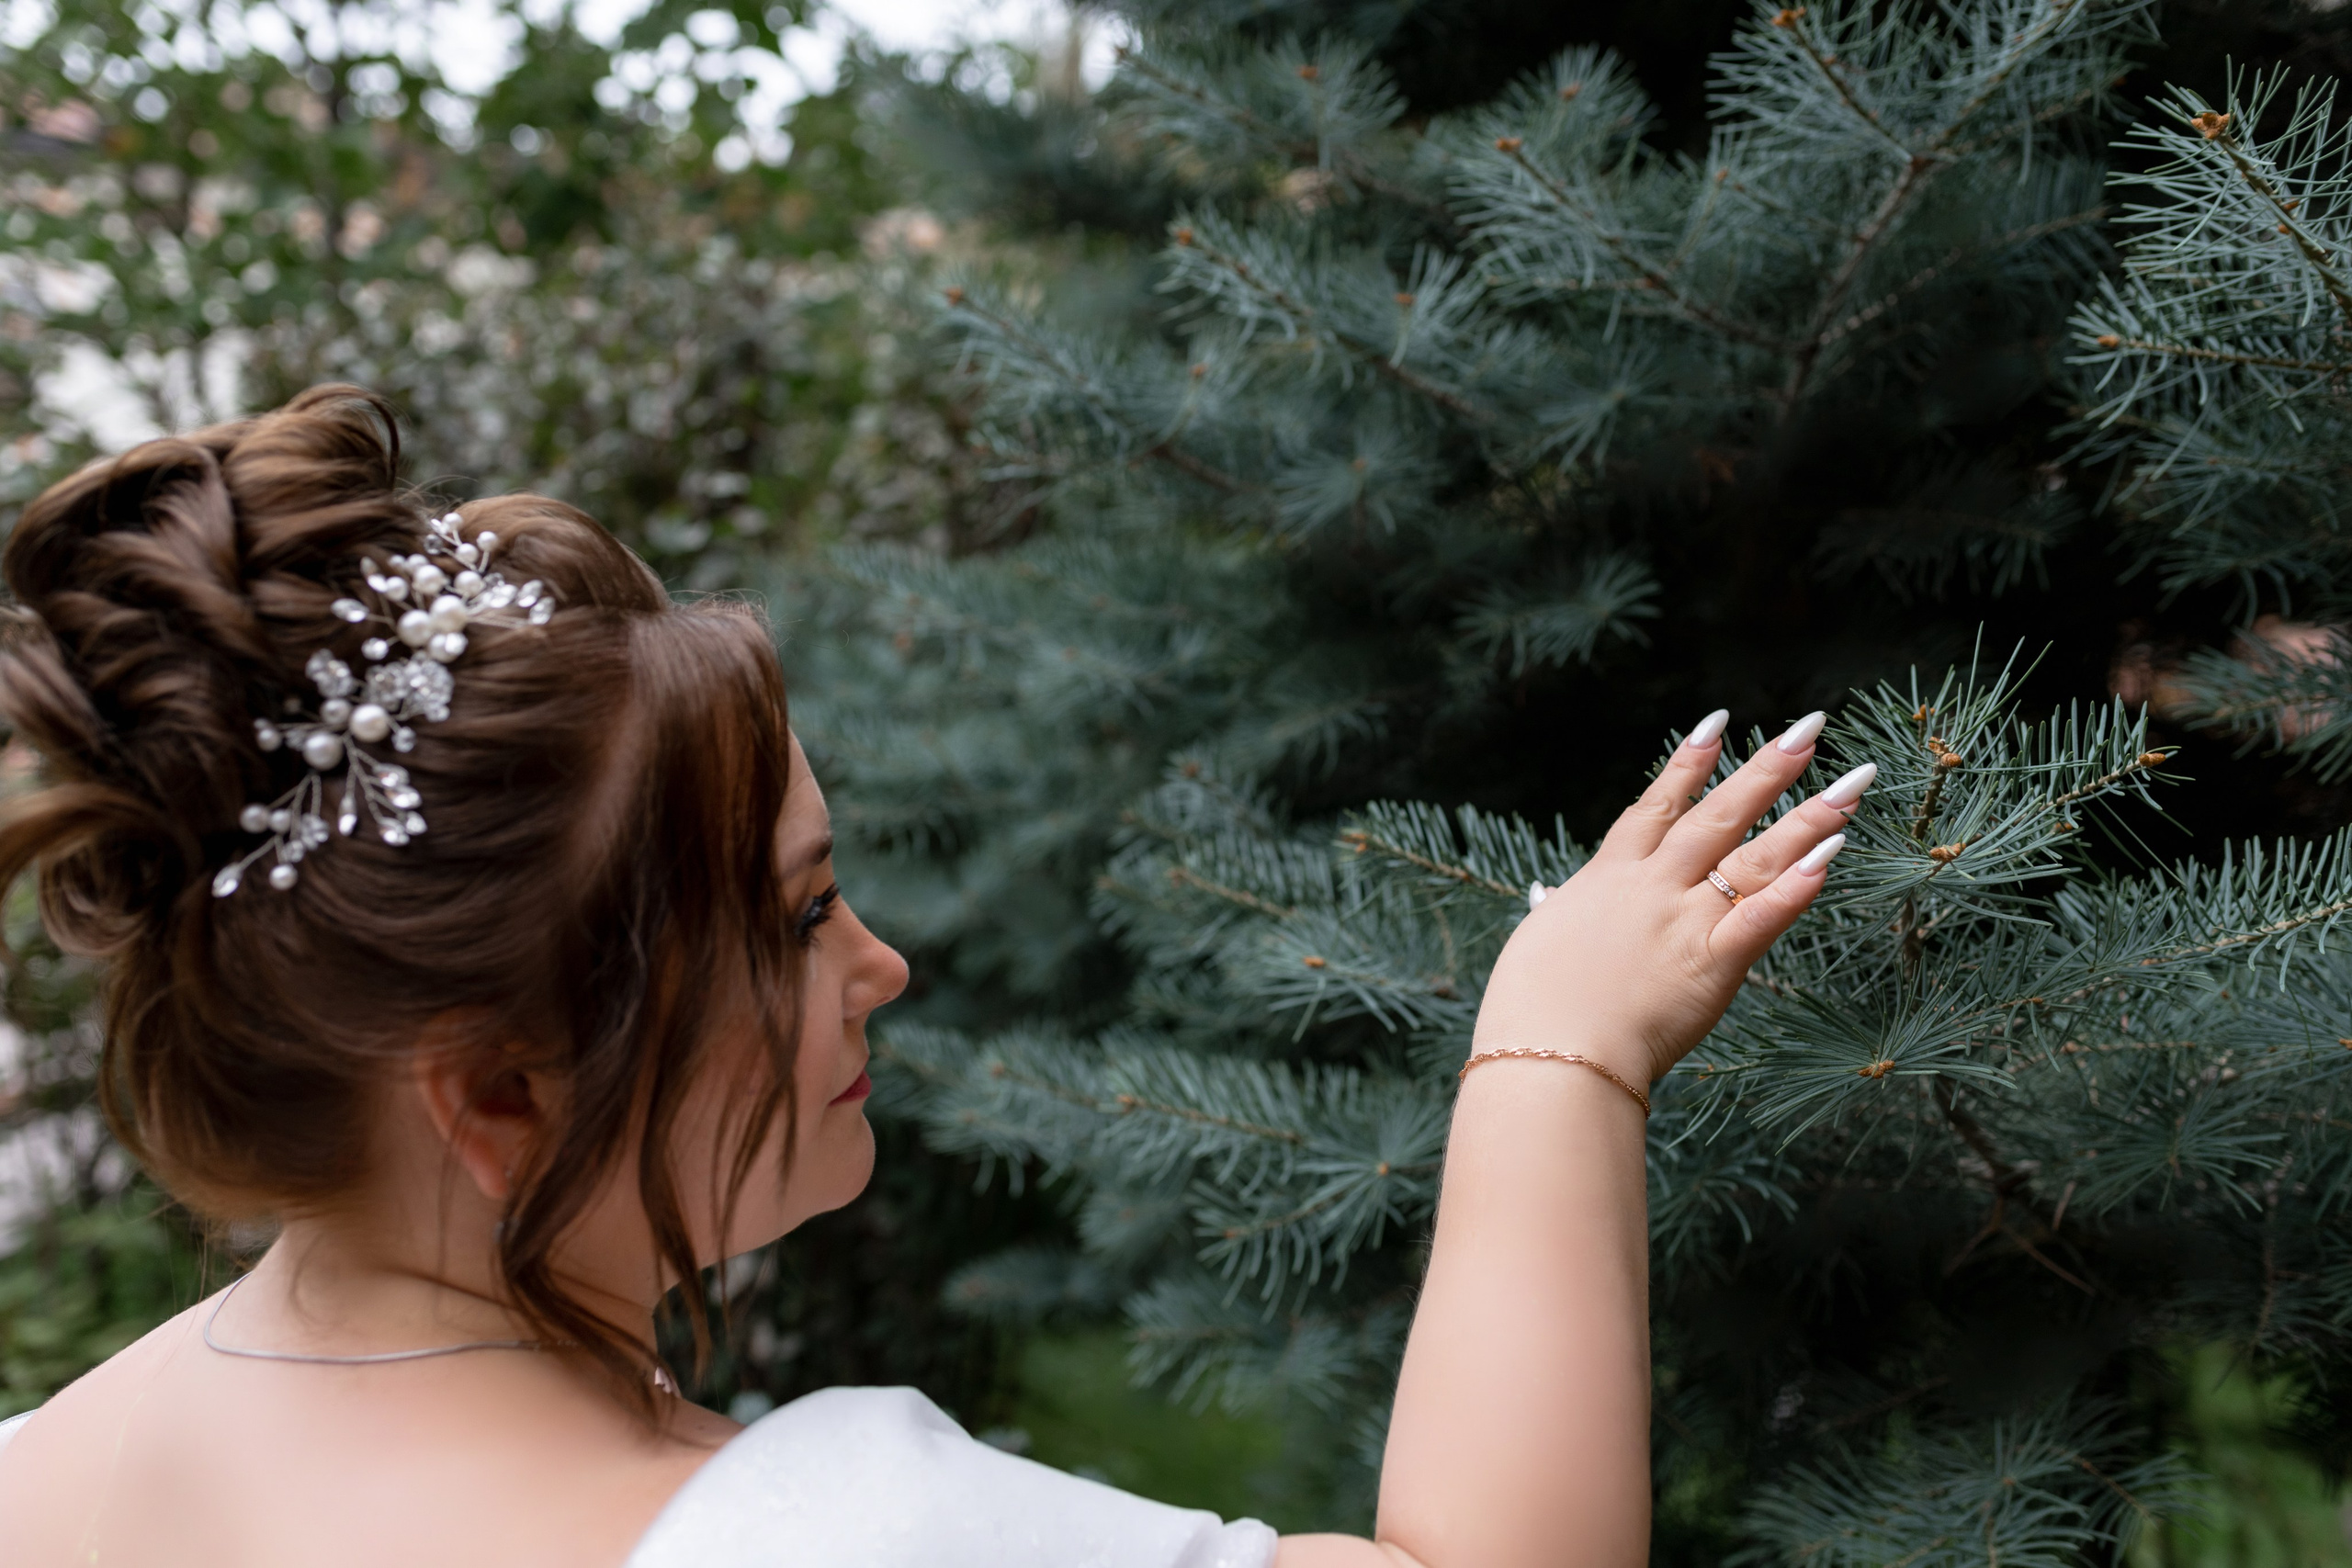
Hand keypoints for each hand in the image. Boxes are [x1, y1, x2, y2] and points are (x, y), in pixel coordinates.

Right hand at [1473, 709, 1874, 1088]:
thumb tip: (1547, 896)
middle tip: (1810, 728)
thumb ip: (1555, 912)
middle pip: (1718, 815)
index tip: (1718, 723)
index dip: (1687, 765)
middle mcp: (1653, 888)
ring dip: (1807, 817)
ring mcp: (1685, 922)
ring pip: (1754, 857)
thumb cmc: (1531, 1007)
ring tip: (1852, 782)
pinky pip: (1762, 918)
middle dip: (1767, 769)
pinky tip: (1832, 854)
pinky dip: (1798, 887)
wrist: (1549, 1054)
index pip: (1656, 808)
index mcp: (1608, 878)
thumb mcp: (1536, 944)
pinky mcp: (1712, 966)